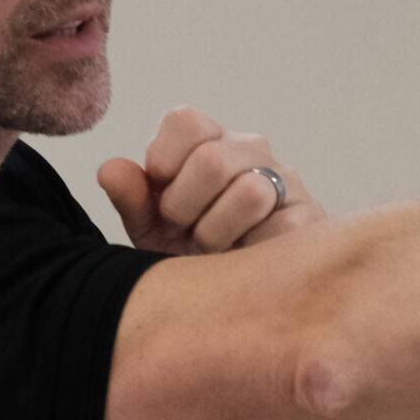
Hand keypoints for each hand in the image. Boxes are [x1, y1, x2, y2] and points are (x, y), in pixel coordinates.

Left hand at [97, 106, 325, 254]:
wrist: (234, 299)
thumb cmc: (189, 254)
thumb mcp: (151, 231)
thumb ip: (131, 199)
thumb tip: (109, 170)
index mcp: (206, 141)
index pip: (185, 121)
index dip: (163, 161)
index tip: (160, 196)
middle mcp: (249, 150)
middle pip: (212, 159)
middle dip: (186, 207)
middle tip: (185, 231)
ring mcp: (284, 180)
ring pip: (250, 192)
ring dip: (219, 233)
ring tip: (213, 250)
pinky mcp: (309, 217)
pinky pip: (280, 227)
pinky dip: (250, 252)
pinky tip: (244, 262)